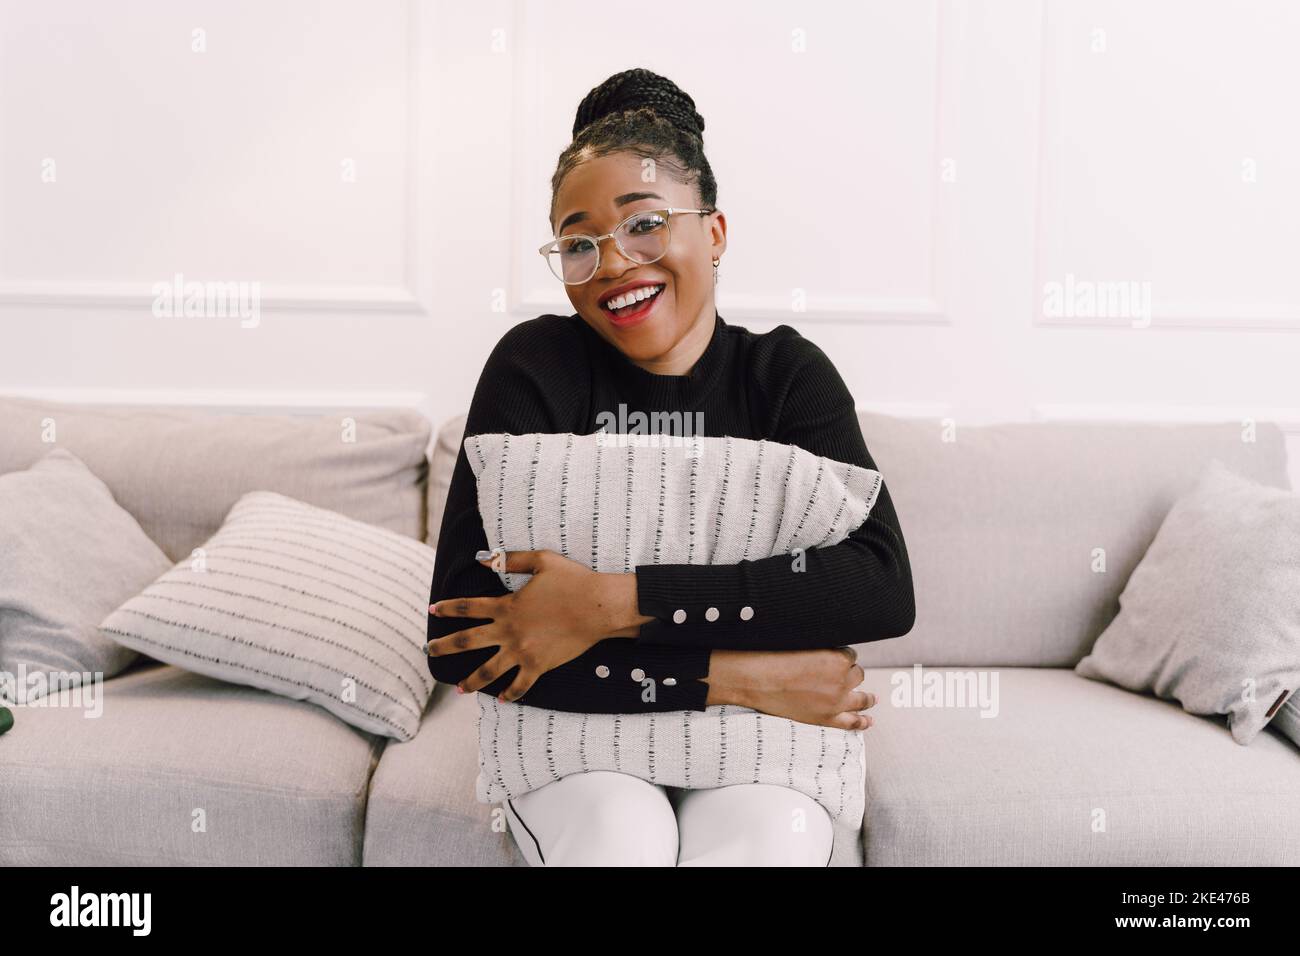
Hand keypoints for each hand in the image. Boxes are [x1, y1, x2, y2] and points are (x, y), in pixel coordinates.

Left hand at [426, 549, 647, 702]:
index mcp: (507, 606)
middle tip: (429, 650)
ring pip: (488, 671)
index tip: (433, 610)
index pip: (468, 607)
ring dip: (470, 681)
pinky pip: (520, 685)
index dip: (448, 608)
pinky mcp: (539, 665)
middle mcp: (509, 631)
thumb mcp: (541, 561)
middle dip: (444, 647)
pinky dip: (510, 694)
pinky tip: (503, 699)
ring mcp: (523, 651)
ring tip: (458, 689)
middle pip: (466, 642)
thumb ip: (509, 561)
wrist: (600, 607)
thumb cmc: (573, 580)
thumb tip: (482, 559)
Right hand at [706, 646, 875, 730]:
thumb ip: (821, 649)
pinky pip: (852, 722)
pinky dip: (862, 721)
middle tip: (836, 674)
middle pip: (857, 674)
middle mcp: (841, 681)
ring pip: (861, 697)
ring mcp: (836, 702)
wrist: (756, 681)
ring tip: (872, 699)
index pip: (849, 655)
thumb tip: (831, 652)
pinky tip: (868, 720)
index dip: (839, 656)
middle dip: (849, 673)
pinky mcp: (827, 719)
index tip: (830, 658)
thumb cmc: (774, 658)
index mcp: (837, 658)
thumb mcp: (803, 644)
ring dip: (866, 697)